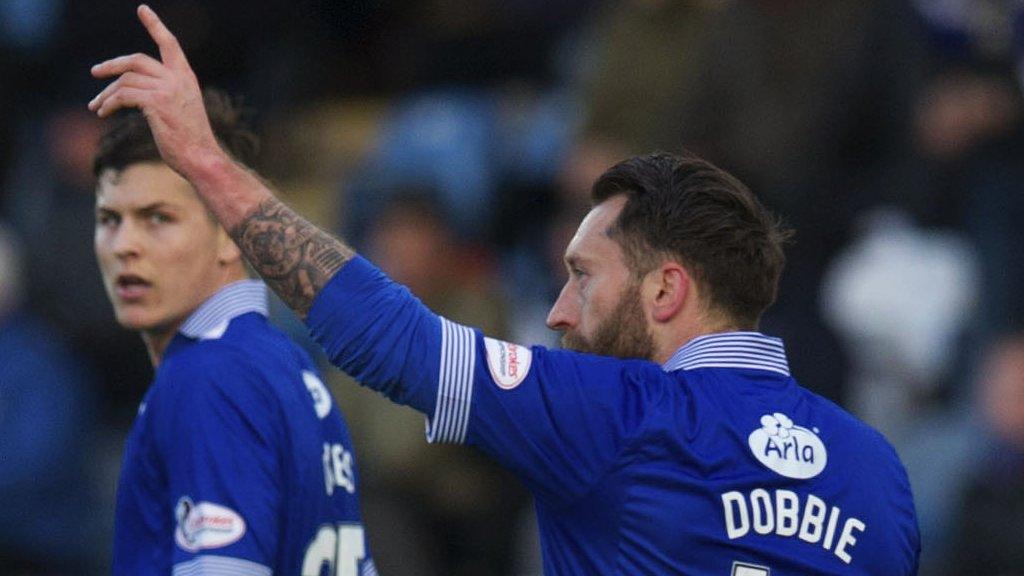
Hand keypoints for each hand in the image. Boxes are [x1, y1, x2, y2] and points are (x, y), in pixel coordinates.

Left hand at [89, 4, 223, 177]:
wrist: (201, 158)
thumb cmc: (190, 141)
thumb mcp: (180, 110)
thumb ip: (163, 94)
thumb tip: (131, 92)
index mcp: (186, 78)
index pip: (170, 44)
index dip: (155, 25)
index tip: (142, 9)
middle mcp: (178, 79)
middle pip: (136, 60)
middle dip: (112, 65)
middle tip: (95, 72)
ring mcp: (167, 90)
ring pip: (125, 81)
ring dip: (106, 94)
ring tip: (96, 107)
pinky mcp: (156, 103)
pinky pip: (123, 96)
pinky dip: (109, 104)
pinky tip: (103, 113)